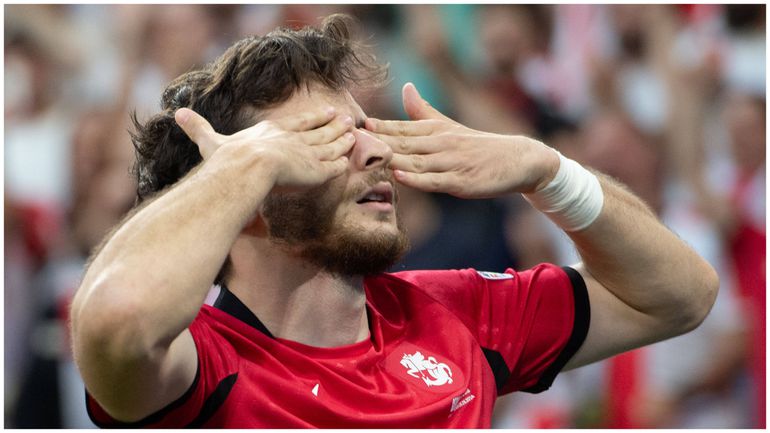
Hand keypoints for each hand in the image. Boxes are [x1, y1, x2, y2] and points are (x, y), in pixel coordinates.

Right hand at [175, 106, 354, 191]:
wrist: (247, 168)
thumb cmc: (228, 158)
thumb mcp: (212, 141)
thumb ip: (198, 128)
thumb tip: (176, 113)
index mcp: (274, 131)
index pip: (299, 122)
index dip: (314, 117)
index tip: (327, 110)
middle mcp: (294, 139)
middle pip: (320, 131)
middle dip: (334, 125)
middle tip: (348, 118)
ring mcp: (308, 154)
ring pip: (330, 146)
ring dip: (343, 141)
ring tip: (354, 136)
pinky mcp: (317, 171)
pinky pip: (333, 167)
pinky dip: (342, 163)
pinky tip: (349, 162)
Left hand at [365, 83, 558, 197]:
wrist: (516, 160)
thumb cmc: (478, 145)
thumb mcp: (449, 125)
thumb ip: (423, 110)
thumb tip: (406, 86)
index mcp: (436, 130)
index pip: (401, 128)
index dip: (377, 127)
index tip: (353, 125)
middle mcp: (441, 143)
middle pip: (403, 142)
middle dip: (376, 142)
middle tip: (351, 142)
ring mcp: (451, 163)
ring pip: (416, 160)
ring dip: (391, 159)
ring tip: (367, 159)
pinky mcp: (460, 182)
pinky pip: (434, 181)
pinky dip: (416, 178)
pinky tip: (399, 176)